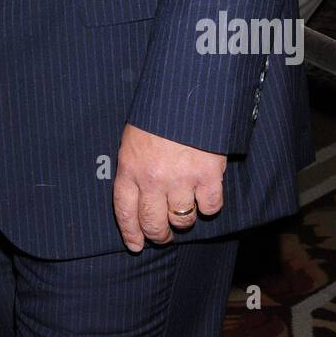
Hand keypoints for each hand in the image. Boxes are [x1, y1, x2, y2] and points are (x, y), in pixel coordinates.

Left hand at [113, 122, 226, 251]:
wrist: (187, 91)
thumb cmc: (158, 112)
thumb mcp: (135, 136)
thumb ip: (135, 165)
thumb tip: (138, 193)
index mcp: (130, 167)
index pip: (125, 211)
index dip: (131, 233)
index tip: (135, 245)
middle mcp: (152, 179)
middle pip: (153, 223)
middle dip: (159, 235)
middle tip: (164, 236)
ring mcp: (181, 179)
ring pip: (182, 219)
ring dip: (184, 219)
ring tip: (185, 210)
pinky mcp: (208, 176)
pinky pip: (210, 207)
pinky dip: (209, 205)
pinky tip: (206, 195)